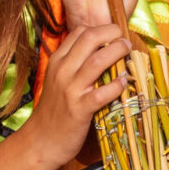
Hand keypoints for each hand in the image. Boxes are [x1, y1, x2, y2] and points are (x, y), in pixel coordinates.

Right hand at [18, 23, 129, 162]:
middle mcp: (62, 71)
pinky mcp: (80, 109)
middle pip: (90, 39)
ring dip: (117, 52)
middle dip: (112, 33)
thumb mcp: (58, 81)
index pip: (79, 32)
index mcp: (57, 61)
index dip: (100, 28)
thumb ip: (73, 65)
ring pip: (97, 61)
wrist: (41, 141)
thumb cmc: (54, 111)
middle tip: (124, 39)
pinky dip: (116, 85)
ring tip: (128, 52)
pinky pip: (102, 93)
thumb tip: (99, 53)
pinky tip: (123, 82)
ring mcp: (71, 90)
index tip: (113, 34)